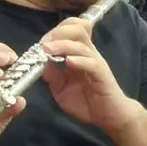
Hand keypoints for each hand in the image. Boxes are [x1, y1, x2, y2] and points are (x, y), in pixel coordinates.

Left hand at [41, 18, 140, 132]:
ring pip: (82, 44)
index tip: (41, 42)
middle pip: (78, 28)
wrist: (109, 117)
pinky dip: (79, 60)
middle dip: (58, 32)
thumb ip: (52, 75)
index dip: (55, 31)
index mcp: (79, 53)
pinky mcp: (102, 75)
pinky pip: (92, 63)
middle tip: (44, 44)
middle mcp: (88, 53)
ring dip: (63, 44)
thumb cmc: (87, 102)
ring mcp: (96, 63)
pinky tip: (68, 62)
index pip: (71, 29)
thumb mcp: (61, 88)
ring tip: (48, 50)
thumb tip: (37, 62)